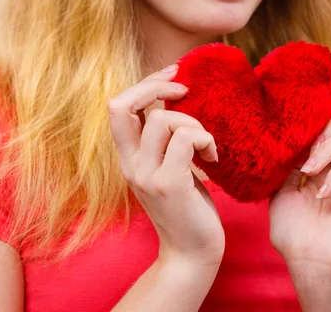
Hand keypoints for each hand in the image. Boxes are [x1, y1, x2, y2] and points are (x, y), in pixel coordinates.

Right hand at [108, 64, 223, 266]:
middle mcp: (130, 165)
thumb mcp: (166, 168)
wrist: (192, 253)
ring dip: (193, 123)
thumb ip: (161, 141)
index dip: (144, 84)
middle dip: (156, 86)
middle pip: (121, 104)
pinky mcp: (169, 184)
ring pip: (162, 119)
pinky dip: (205, 139)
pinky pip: (185, 139)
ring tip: (206, 145)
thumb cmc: (187, 208)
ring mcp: (147, 175)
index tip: (175, 77)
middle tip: (186, 90)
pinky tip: (212, 158)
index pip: (117, 106)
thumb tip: (173, 101)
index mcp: (128, 158)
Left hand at [269, 105, 330, 272]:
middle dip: (326, 130)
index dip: (318, 123)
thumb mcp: (283, 189)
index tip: (296, 136)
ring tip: (308, 172)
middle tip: (308, 152)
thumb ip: (292, 162)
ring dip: (325, 151)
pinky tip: (322, 193)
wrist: (311, 262)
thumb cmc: (295, 233)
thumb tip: (295, 138)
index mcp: (328, 165)